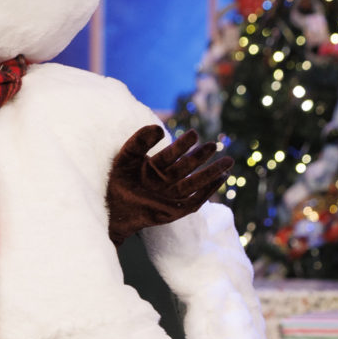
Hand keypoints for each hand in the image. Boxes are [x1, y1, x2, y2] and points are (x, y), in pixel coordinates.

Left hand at [106, 124, 232, 244]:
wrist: (110, 208)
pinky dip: (208, 191)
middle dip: (201, 156)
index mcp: (155, 166)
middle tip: (213, 145)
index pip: (172, 153)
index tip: (194, 134)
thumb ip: (139, 141)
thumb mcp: (126, 157)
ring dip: (212, 172)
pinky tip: (220, 178)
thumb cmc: (117, 181)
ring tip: (227, 161)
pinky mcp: (175, 211)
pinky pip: (196, 200)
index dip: (183, 144)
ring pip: (196, 182)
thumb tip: (159, 128)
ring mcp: (171, 195)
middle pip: (187, 166)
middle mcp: (166, 179)